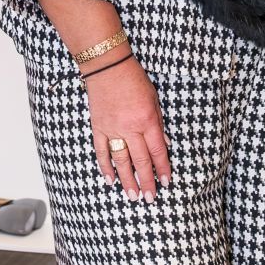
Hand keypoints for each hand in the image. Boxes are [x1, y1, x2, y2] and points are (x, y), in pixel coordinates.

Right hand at [83, 57, 170, 201]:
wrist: (107, 66)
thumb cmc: (134, 79)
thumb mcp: (154, 99)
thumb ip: (158, 124)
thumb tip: (164, 145)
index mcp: (147, 120)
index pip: (158, 151)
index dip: (163, 169)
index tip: (166, 183)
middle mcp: (130, 128)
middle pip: (140, 161)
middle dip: (147, 182)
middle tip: (150, 198)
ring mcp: (112, 129)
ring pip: (121, 161)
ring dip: (127, 180)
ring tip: (133, 195)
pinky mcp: (98, 127)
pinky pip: (102, 151)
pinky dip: (105, 167)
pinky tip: (110, 180)